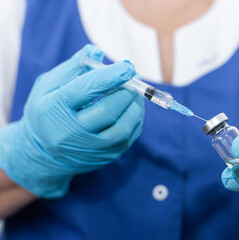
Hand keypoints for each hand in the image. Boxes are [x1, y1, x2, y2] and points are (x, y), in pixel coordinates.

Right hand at [0, 45, 143, 197]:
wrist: (43, 154)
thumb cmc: (47, 112)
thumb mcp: (49, 85)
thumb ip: (72, 67)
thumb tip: (96, 51)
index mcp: (54, 110)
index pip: (84, 90)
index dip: (108, 77)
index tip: (127, 66)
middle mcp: (72, 133)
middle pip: (107, 111)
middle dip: (126, 91)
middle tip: (134, 76)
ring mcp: (90, 149)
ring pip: (122, 128)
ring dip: (135, 106)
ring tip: (135, 91)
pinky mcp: (106, 157)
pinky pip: (128, 137)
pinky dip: (135, 119)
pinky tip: (133, 107)